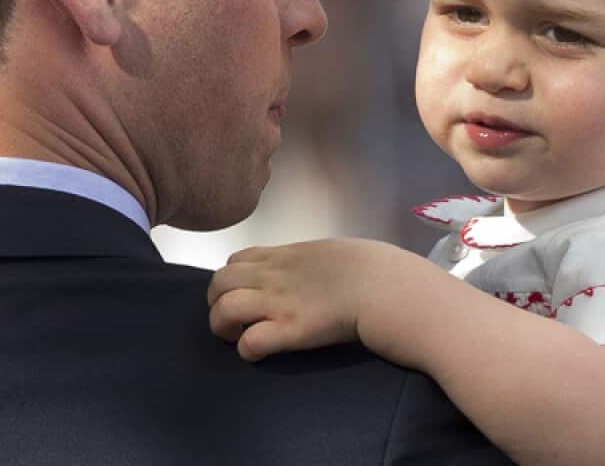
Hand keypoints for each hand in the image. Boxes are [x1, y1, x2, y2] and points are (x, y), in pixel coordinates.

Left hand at [206, 238, 405, 361]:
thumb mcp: (335, 252)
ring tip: (237, 336)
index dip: (232, 279)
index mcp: (286, 255)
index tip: (244, 294)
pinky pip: (249, 342)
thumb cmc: (375, 269)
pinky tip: (259, 352)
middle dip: (217, 301)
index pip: (237, 259)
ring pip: (224, 308)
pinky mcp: (289, 331)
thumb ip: (313, 262)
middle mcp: (274, 276)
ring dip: (222, 325)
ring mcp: (279, 302)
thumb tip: (316, 271)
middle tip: (233, 319)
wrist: (388, 287)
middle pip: (219, 281)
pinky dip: (247, 349)